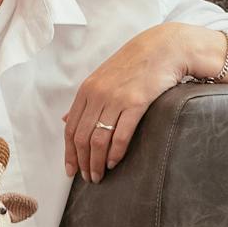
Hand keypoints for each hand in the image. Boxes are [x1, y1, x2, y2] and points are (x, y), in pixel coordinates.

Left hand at [63, 25, 216, 184]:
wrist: (163, 48)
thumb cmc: (134, 64)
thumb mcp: (102, 78)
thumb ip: (85, 101)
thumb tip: (65, 120)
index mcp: (86, 90)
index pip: (70, 128)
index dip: (69, 153)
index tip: (70, 170)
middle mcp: (97, 94)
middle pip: (82, 137)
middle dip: (82, 162)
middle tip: (87, 178)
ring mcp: (115, 98)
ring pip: (98, 139)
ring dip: (96, 162)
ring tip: (99, 176)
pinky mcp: (136, 103)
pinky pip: (120, 134)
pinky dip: (115, 152)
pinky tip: (113, 162)